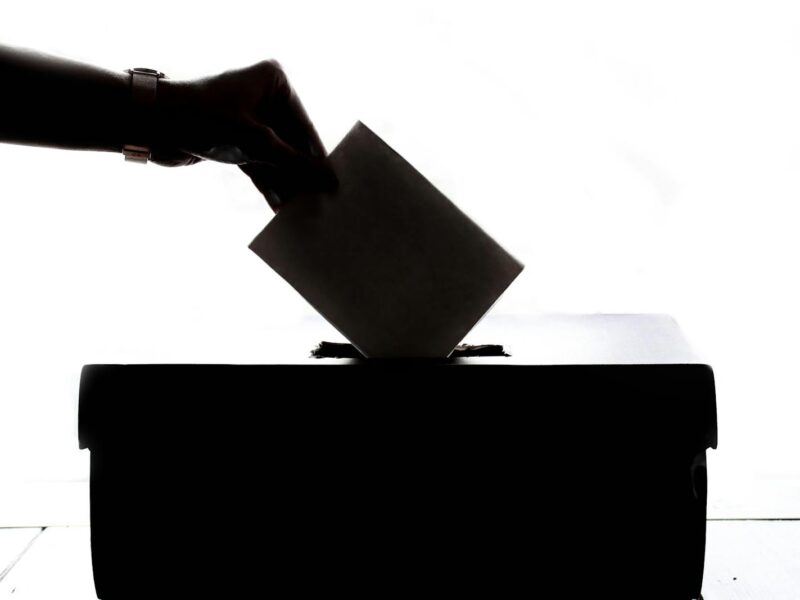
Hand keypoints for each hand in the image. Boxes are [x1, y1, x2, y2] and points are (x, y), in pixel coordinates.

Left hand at [153, 60, 335, 210]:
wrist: (151, 124)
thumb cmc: (204, 120)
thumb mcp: (257, 144)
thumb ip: (295, 164)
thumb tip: (329, 181)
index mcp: (274, 81)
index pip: (305, 126)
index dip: (318, 158)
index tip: (334, 186)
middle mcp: (264, 96)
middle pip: (292, 143)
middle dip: (301, 174)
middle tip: (319, 202)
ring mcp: (249, 119)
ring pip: (276, 156)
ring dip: (285, 183)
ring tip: (301, 210)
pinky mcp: (235, 139)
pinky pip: (260, 164)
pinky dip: (267, 183)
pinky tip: (280, 206)